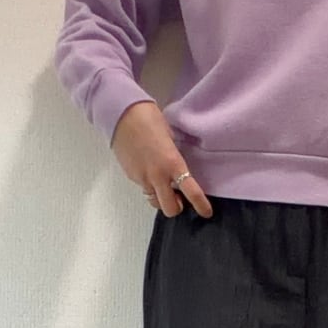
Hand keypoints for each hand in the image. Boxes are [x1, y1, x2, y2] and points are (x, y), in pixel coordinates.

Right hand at [111, 101, 212, 217]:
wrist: (120, 114)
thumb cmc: (150, 119)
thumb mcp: (170, 139)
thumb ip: (174, 159)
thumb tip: (176, 170)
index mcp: (172, 164)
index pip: (191, 192)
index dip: (201, 205)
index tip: (206, 212)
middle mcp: (157, 176)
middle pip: (169, 208)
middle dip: (176, 207)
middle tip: (179, 198)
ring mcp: (142, 178)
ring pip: (154, 200)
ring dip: (161, 197)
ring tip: (163, 184)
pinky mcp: (130, 176)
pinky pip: (144, 188)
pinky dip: (150, 185)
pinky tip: (148, 169)